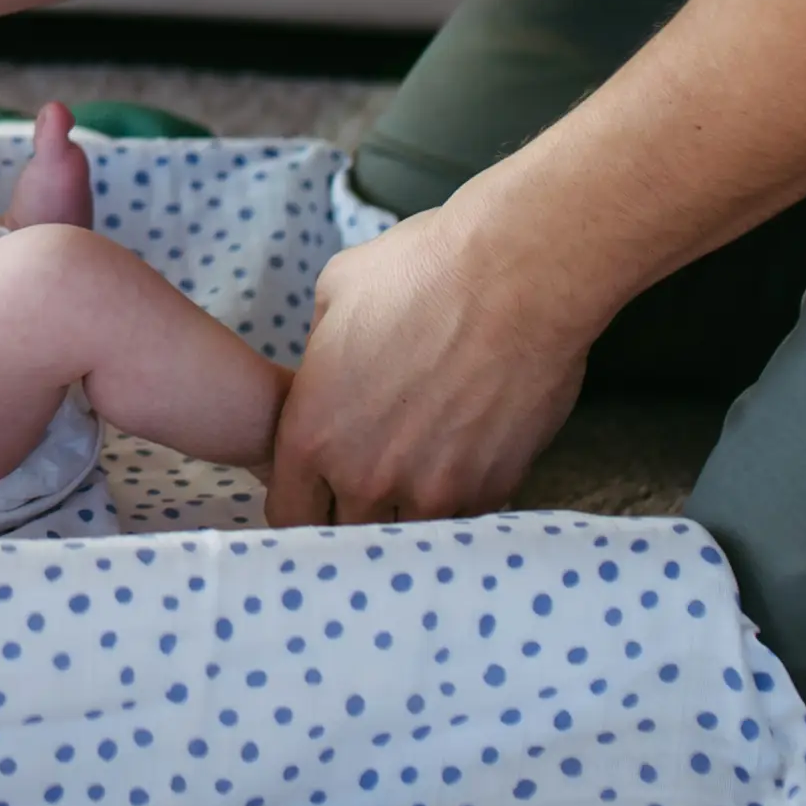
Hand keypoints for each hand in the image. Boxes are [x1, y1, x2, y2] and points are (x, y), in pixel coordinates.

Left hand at [265, 202, 596, 526]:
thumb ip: (321, 356)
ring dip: (411, 509)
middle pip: (347, 533)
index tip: (317, 487)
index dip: (301, 502)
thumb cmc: (420, 272)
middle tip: (374, 475)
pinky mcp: (492, 487)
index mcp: (313, 435)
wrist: (517, 276)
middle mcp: (367, 477)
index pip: (288, 513)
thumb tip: (330, 374)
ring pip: (409, 533)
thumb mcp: (334, 297)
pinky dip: (462, 495)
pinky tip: (467, 454)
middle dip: (356, 510)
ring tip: (424, 467)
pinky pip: (466, 514)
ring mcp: (435, 491)